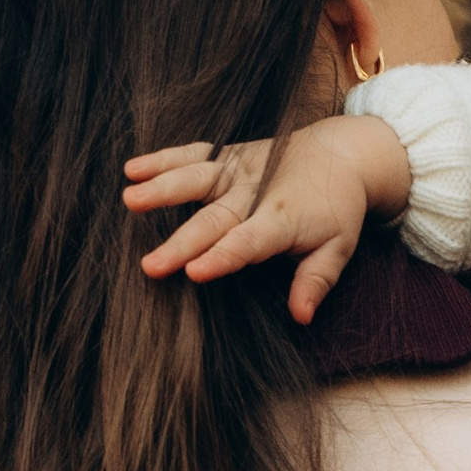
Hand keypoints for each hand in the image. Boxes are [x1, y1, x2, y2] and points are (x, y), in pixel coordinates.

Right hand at [122, 114, 412, 323]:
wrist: (341, 153)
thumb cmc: (336, 208)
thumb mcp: (338, 247)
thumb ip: (316, 281)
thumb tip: (301, 316)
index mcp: (283, 220)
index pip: (248, 242)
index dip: (222, 257)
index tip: (194, 273)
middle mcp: (256, 192)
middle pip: (213, 220)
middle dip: (181, 242)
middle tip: (150, 265)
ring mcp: (238, 170)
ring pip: (197, 178)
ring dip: (163, 188)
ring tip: (130, 200)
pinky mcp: (227, 154)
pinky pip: (192, 154)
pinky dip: (163, 159)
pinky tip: (131, 169)